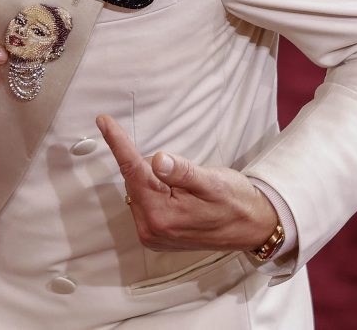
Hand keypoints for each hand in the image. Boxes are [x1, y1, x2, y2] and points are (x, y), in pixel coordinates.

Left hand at [96, 114, 277, 251]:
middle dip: (151, 165)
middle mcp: (151, 228)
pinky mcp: (157, 233)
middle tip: (184, 172)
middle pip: (135, 177)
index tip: (104, 121)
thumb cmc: (236, 202)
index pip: (133, 169)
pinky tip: (179, 195)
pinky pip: (146, 199)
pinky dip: (156, 189)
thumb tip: (158, 160)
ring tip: (187, 187)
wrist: (253, 226)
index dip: (118, 142)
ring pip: (140, 187)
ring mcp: (153, 234)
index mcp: (162, 215)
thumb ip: (182, 172)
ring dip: (155, 179)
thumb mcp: (212, 182)